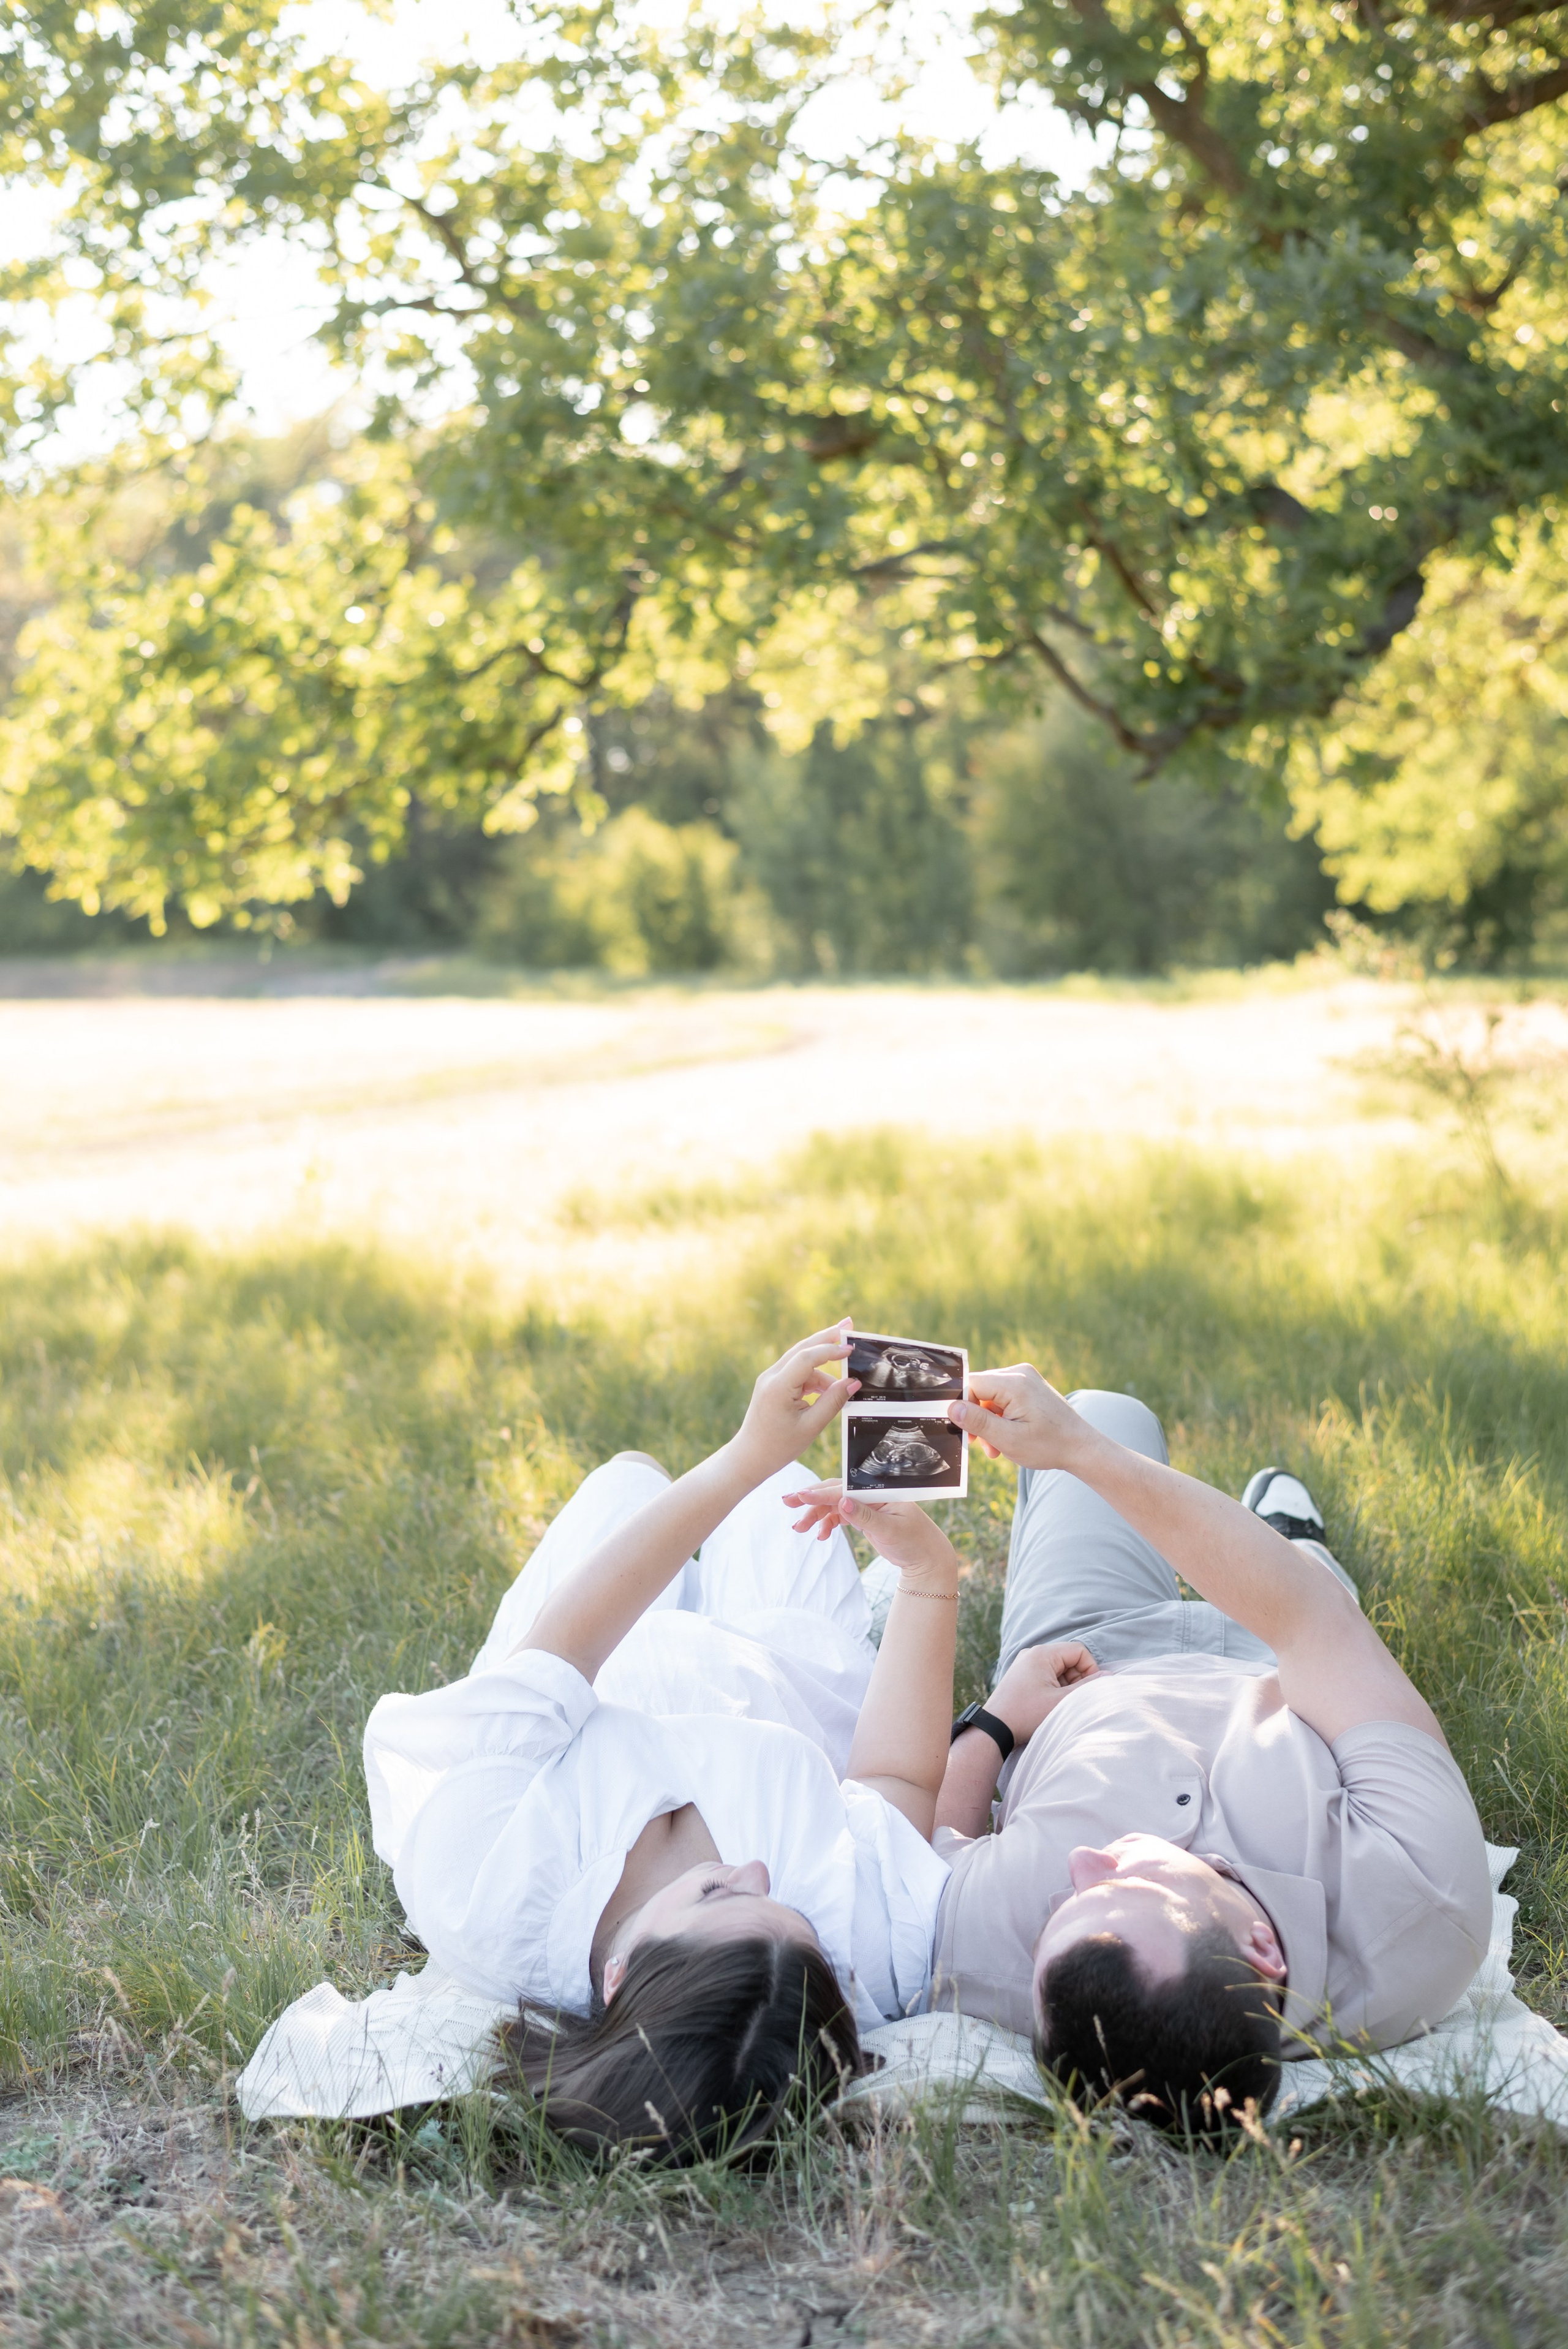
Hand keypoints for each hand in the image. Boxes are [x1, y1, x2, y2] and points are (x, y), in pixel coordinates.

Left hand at [730, 1322, 859, 1482]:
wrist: (750, 1457)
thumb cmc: (779, 1447)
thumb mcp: (811, 1426)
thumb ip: (833, 1402)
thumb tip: (854, 1383)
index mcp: (778, 1387)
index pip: (807, 1357)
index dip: (831, 1350)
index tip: (851, 1349)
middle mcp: (771, 1376)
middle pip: (803, 1348)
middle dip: (827, 1337)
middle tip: (849, 1324)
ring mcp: (770, 1379)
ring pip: (802, 1362)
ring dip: (824, 1369)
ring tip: (845, 1384)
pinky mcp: (773, 1385)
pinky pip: (797, 1374)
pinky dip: (814, 1379)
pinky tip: (828, 1391)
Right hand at [782, 1477, 958, 1582]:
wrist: (925, 1558)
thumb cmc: (914, 1542)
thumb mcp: (890, 1530)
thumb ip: (865, 1517)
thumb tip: (842, 1502)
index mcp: (879, 1491)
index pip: (845, 1488)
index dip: (821, 1492)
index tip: (800, 1495)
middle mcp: (871, 1494)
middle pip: (835, 1491)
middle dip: (810, 1498)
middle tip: (787, 1503)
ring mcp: (865, 1504)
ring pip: (833, 1504)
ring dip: (815, 1514)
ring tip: (799, 1528)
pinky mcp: (863, 1516)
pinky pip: (839, 1515)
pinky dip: (827, 1523)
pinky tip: (821, 1535)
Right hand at [947, 1364, 1085, 1470]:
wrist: (1081, 1447)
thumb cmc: (1048, 1445)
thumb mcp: (1008, 1439)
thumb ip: (978, 1422)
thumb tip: (951, 1408)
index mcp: (1015, 1383)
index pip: (972, 1384)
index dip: (962, 1407)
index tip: (965, 1432)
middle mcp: (1020, 1373)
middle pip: (979, 1390)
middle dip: (976, 1418)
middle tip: (980, 1445)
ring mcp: (1025, 1378)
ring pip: (989, 1397)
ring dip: (987, 1422)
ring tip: (996, 1448)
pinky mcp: (1028, 1386)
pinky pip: (1002, 1398)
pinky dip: (999, 1418)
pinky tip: (1005, 1438)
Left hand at [986, 1641, 1098, 1744]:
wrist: (994, 1728)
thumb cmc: (1027, 1714)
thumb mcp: (1062, 1701)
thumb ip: (1087, 1687)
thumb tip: (1108, 1676)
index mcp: (1042, 1653)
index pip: (1079, 1651)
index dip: (1090, 1669)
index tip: (1089, 1690)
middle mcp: (1032, 1653)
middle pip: (1068, 1659)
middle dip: (1077, 1679)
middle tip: (1072, 1700)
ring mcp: (1025, 1664)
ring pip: (1058, 1669)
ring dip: (1065, 1685)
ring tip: (1058, 1705)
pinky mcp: (1021, 1676)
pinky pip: (1046, 1675)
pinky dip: (1054, 1688)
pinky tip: (1048, 1705)